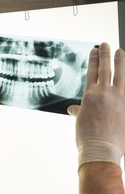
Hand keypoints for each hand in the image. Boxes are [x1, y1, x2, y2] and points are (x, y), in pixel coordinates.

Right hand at [67, 43, 124, 167]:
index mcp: (89, 95)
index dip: (93, 60)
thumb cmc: (87, 136)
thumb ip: (78, 111)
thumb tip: (73, 109)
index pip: (91, 72)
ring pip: (120, 74)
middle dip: (105, 54)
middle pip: (105, 69)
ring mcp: (118, 98)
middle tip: (106, 44)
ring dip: (121, 61)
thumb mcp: (79, 121)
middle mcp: (103, 93)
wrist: (101, 149)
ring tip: (121, 51)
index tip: (94, 51)